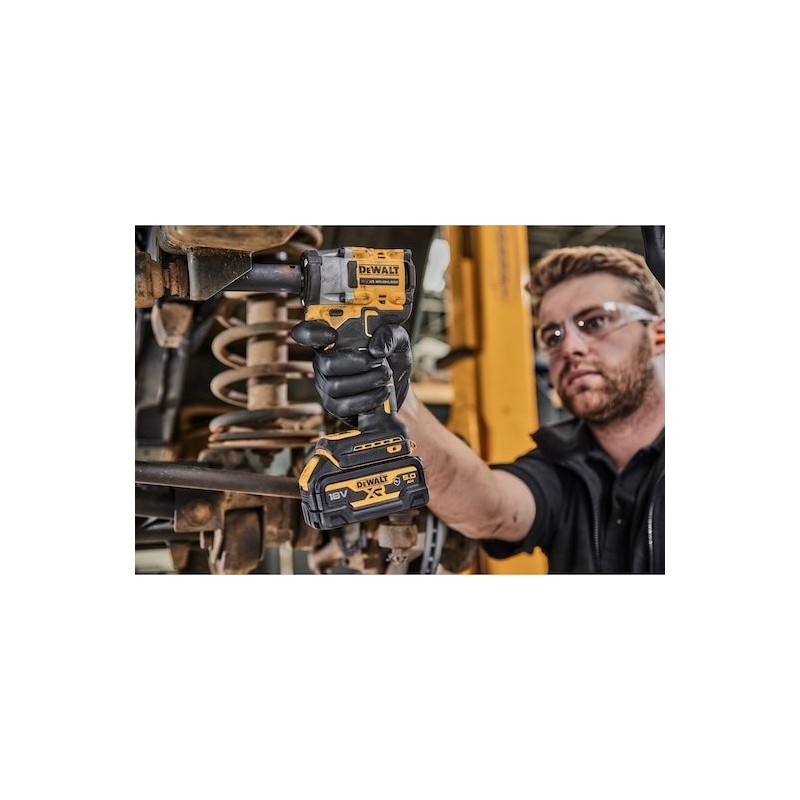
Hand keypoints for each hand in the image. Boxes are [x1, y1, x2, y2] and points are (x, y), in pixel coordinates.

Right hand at [291, 321, 411, 426]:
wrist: (398, 391)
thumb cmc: (392, 361)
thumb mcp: (398, 342)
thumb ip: (391, 335)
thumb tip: (376, 348)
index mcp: (333, 341)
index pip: (308, 333)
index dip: (314, 333)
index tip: (333, 335)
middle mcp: (324, 362)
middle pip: (325, 364)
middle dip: (356, 364)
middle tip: (379, 363)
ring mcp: (326, 386)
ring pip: (336, 386)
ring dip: (365, 382)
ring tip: (385, 378)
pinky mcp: (334, 406)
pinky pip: (343, 406)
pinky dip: (366, 400)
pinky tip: (381, 394)